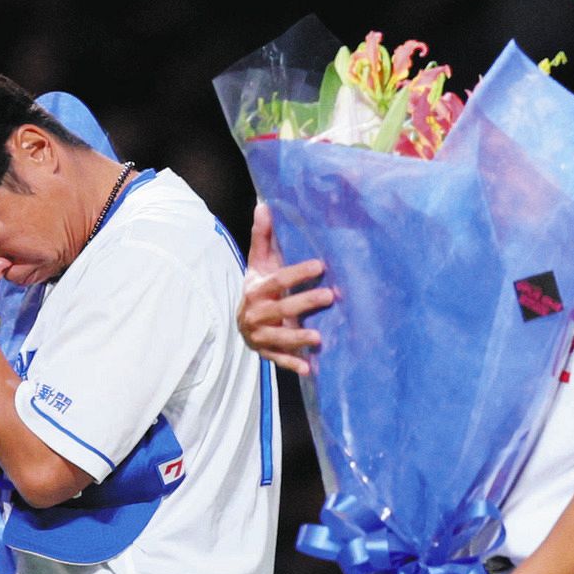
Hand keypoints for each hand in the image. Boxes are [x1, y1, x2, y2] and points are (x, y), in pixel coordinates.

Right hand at [236, 202, 333, 374]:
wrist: (243, 321)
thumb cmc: (259, 287)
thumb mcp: (258, 263)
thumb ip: (262, 237)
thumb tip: (263, 205)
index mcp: (256, 290)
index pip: (278, 280)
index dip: (298, 273)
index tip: (321, 266)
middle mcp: (256, 314)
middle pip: (282, 309)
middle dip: (305, 302)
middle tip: (331, 296)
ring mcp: (261, 336)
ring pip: (280, 338)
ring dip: (298, 339)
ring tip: (319, 338)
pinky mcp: (267, 353)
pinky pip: (279, 360)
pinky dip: (293, 365)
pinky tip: (309, 368)